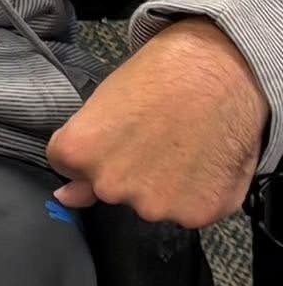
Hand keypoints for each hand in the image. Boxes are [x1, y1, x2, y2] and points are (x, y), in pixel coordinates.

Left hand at [47, 17, 268, 227]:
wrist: (219, 71)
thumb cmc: (158, 78)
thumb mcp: (102, 105)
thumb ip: (81, 161)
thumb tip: (65, 198)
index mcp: (80, 154)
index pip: (68, 168)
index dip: (95, 149)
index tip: (116, 133)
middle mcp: (111, 186)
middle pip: (110, 189)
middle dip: (125, 170)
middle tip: (151, 138)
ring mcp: (155, 205)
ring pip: (150, 203)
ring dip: (162, 186)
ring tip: (180, 147)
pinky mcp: (197, 213)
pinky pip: (187, 212)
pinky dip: (195, 194)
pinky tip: (201, 162)